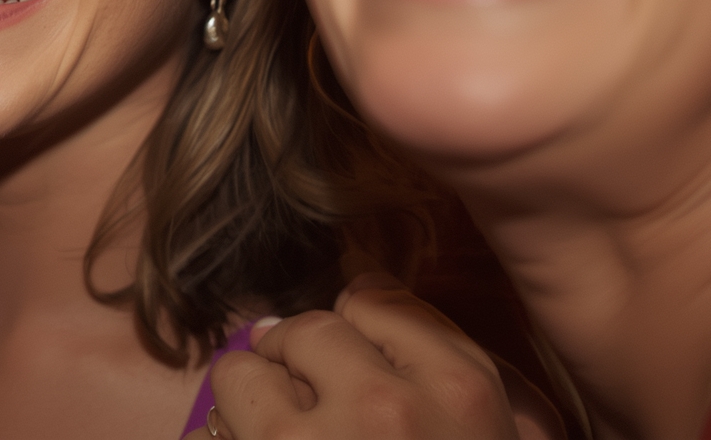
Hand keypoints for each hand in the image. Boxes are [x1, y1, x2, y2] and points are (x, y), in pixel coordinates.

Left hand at [195, 273, 559, 439]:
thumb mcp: (498, 436)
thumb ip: (448, 363)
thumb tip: (362, 286)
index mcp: (462, 392)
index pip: (375, 299)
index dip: (358, 336)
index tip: (359, 373)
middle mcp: (387, 405)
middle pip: (306, 328)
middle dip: (299, 363)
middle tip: (318, 416)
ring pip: (243, 368)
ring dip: (252, 402)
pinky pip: (213, 426)